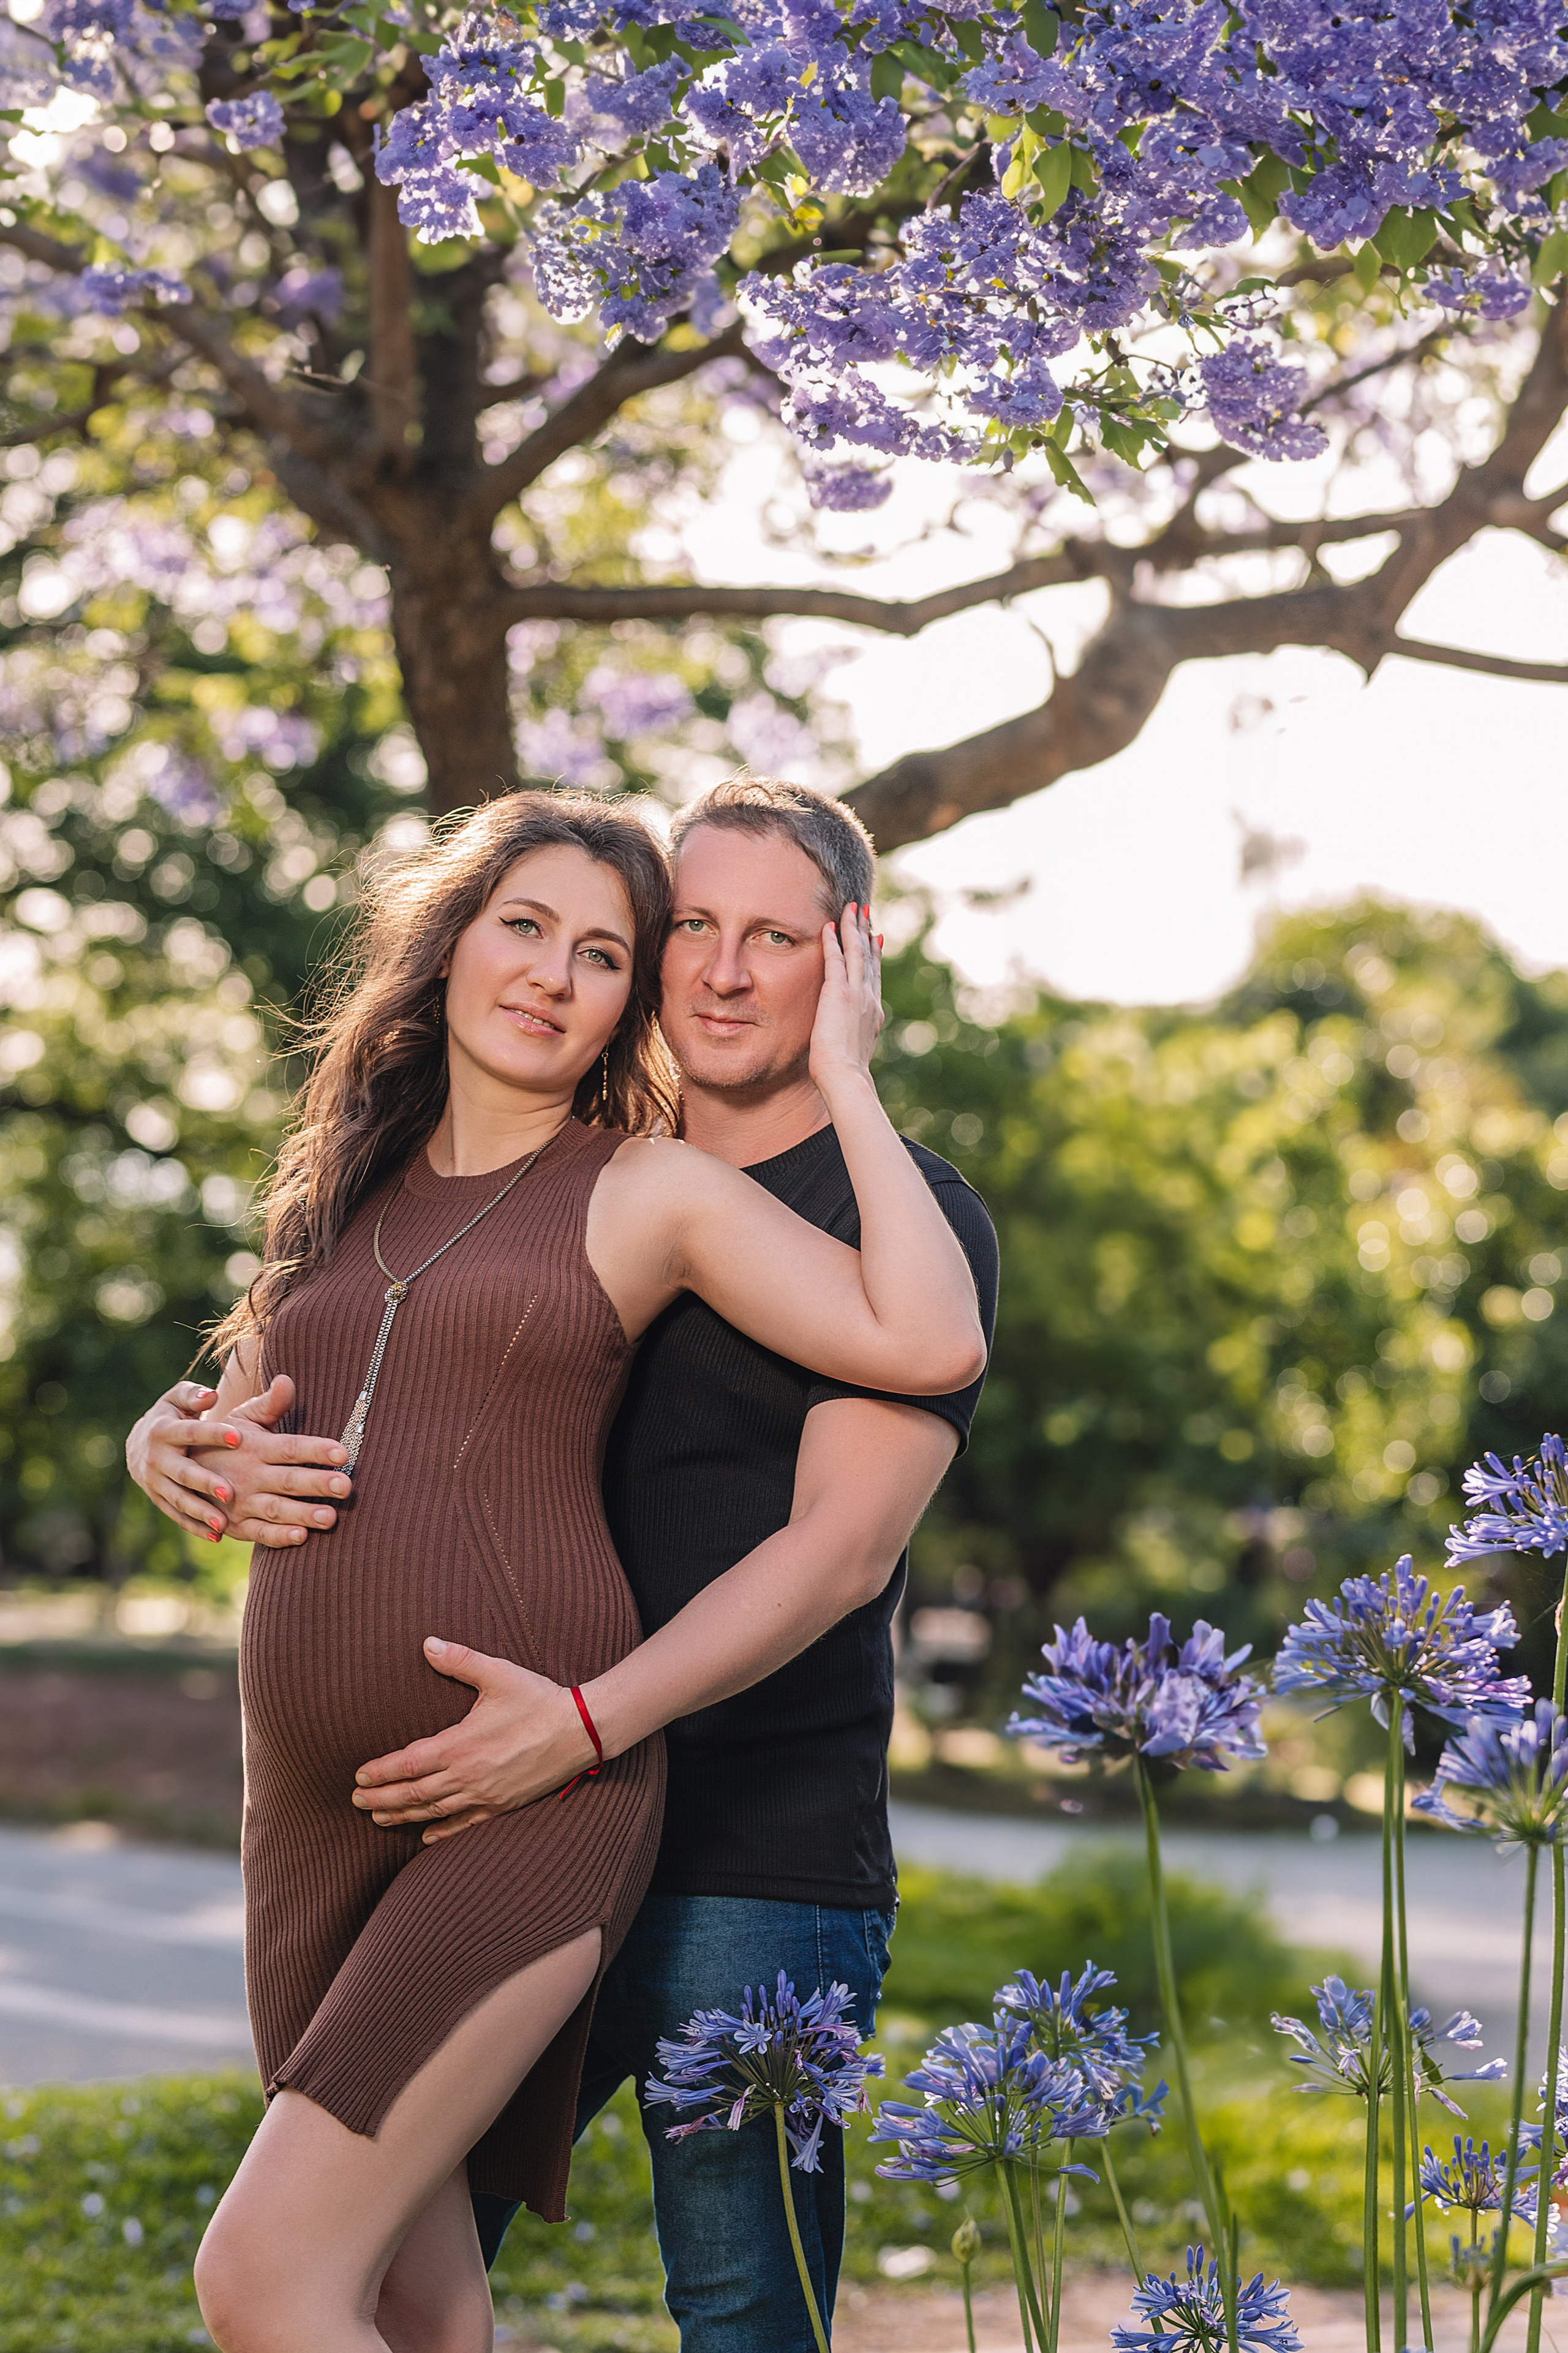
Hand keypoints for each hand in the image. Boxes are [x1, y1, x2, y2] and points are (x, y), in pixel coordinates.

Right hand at [126, 1382, 242, 1543]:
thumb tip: (210, 1396)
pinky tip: (217, 1537)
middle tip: (231, 1493)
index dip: (213, 1434)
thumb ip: (194, 1395)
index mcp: (164, 1431)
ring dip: (201, 1513)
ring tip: (224, 1524)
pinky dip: (195, 1527)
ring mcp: (155, 1483)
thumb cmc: (172, 1414)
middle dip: (205, 1483)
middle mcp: (156, 1459)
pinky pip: (177, 1516)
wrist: (140, 1443)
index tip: (239, 1436)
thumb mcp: (178, 1398)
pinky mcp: (159, 1500)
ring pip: (179, 1500)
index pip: (190, 1433)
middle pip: (183, 1473)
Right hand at [193, 1377, 351, 1546]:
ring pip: (276, 1509)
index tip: (343, 1452)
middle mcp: (249, 1475)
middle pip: (288, 1480)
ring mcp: (241, 1502)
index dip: (316, 1450)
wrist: (178, 1469)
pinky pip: (258, 1533)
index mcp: (255, 1446)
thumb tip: (287, 1379)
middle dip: (317, 1483)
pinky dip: (278, 1537)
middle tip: (346, 1486)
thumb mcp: (241, 1418)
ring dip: (303, 1514)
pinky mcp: (236, 1525)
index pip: (290, 1447)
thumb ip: (269, 1404)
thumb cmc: (223, 1440)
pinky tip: (301, 1537)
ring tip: (331, 1518)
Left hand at [351, 1639, 597, 1840]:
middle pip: (414, 1794)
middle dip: (382, 1799)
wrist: (580, 1731)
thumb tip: (427, 1643)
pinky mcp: (503, 1805)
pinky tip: (426, 1837)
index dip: (382, 1772)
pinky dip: (442, 1832)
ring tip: (379, 1819)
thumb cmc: (539, 1699)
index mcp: (461, 1744)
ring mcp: (485, 1795)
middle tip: (357, 1801)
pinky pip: (465, 1824)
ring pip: (434, 1812)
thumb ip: (460, 1660)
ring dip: (403, 1816)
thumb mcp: (498, 1673)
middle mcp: (468, 1775)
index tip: (359, 1776)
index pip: (409, 1763)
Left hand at [807, 901, 882, 1102]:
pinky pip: (836, 959)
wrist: (846, 1076)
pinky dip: (833, 941)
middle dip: (866, 933)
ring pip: (856, 952)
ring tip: (852, 908)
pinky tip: (830, 926)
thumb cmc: (846, 1074)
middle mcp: (869, 998)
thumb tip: (851, 1039)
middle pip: (868, 958)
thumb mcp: (854, 1051)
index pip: (874, 976)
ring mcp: (856, 994)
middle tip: (866, 912)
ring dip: (853, 928)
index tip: (876, 938)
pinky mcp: (839, 993)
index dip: (875, 955)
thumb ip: (854, 1038)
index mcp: (873, 1012)